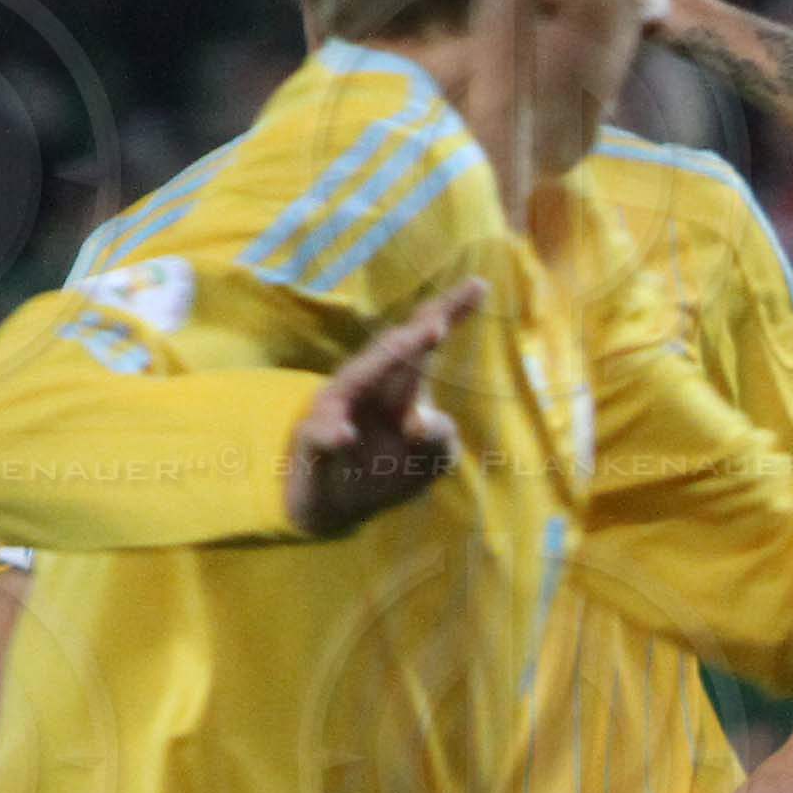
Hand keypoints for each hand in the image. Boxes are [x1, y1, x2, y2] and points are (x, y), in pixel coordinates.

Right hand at [285, 279, 479, 534]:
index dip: (450, 312)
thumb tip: (420, 423)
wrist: (331, 507)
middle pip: (392, 352)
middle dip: (415, 338)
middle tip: (439, 324)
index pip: (424, 342)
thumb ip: (440, 440)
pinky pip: (320, 434)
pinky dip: (331, 433)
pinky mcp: (312, 440)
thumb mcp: (428, 460)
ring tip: (408, 352)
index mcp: (400, 384)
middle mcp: (367, 386)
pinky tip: (344, 435)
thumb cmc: (382, 471)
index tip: (480, 285)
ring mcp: (336, 410)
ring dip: (380, 367)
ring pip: (356, 380)